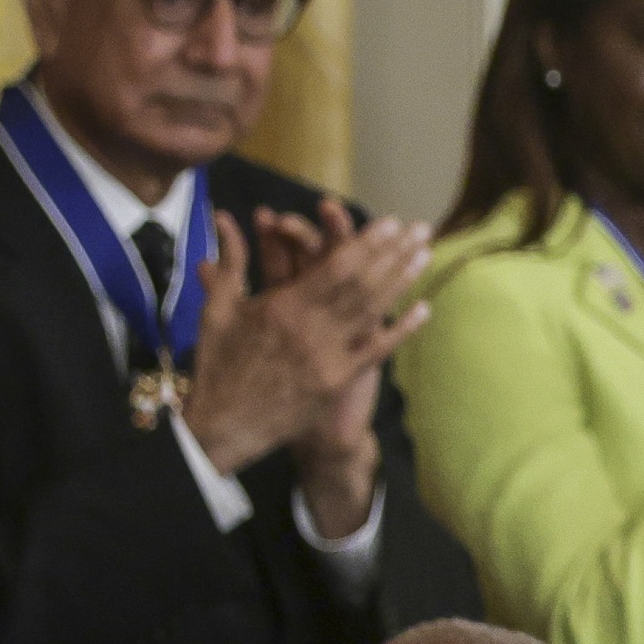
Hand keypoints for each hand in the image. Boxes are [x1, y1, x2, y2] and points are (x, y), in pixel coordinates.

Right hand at [182, 209, 430, 483]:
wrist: (224, 426)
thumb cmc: (217, 365)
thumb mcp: (218, 309)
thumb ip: (230, 262)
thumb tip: (224, 218)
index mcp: (280, 306)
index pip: (334, 266)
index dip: (365, 243)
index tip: (390, 223)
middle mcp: (310, 327)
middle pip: (362, 282)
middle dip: (393, 253)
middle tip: (421, 229)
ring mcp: (328, 355)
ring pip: (373, 310)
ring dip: (403, 280)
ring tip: (425, 254)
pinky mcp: (338, 380)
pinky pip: (377, 350)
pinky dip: (402, 329)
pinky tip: (425, 309)